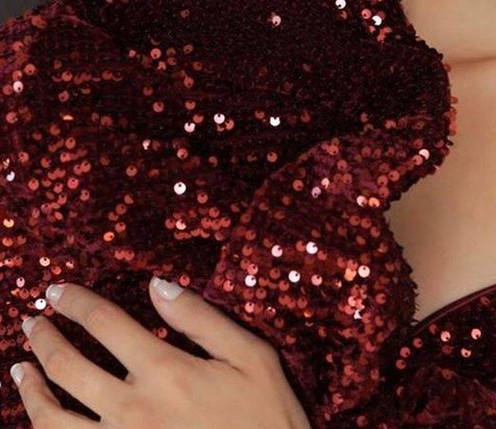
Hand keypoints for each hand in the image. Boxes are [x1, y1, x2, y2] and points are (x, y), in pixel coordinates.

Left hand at [11, 278, 311, 427]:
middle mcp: (132, 409)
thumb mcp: (251, 355)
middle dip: (44, 338)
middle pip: (68, 367)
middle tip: (32, 322)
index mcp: (165, 371)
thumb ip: (202, 318)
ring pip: (52, 420)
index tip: (57, 290)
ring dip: (31, 389)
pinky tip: (42, 418)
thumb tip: (158, 284)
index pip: (104, 324)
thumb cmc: (266, 416)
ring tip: (20, 369)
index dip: (76, 302)